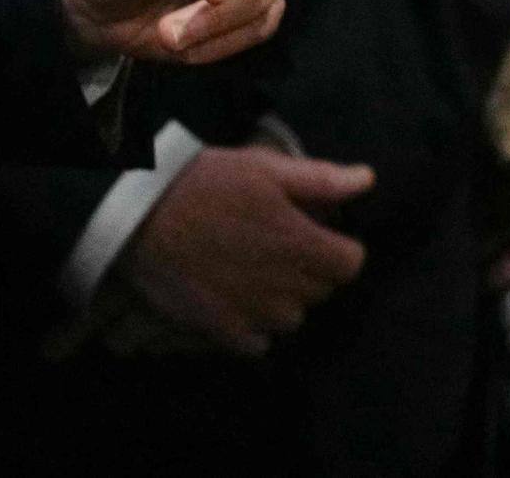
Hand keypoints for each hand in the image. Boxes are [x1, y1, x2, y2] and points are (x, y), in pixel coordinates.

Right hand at [109, 145, 374, 356]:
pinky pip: (259, 341)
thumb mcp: (265, 168)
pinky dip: (254, 323)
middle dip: (310, 268)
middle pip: (321, 289)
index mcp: (302, 246)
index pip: (351, 263)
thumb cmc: (206, 183)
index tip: (315, 232)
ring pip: (292, 316)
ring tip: (255, 268)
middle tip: (277, 241)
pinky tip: (235, 295)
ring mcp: (256, 315)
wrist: (141, 218)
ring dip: (283, 296)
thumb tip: (369, 180)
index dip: (338, 245)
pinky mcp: (225, 333)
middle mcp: (287, 289)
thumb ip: (321, 179)